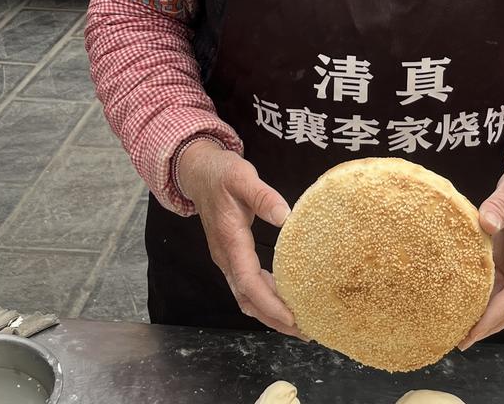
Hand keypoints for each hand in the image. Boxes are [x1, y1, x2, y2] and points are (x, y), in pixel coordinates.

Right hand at [178, 139, 301, 336]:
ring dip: (269, 313)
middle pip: (248, 299)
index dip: (270, 303)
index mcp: (230, 240)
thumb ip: (263, 196)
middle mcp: (226, 257)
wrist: (198, 172)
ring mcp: (227, 259)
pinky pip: (247, 286)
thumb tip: (285, 217)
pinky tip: (283, 299)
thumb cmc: (221, 173)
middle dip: (274, 319)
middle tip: (305, 331)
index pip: (249, 282)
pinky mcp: (231, 256)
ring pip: (246, 297)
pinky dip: (264, 299)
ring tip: (298, 323)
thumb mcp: (242, 176)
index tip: (292, 317)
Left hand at [459, 151, 503, 348]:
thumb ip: (500, 204)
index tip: (473, 331)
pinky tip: (462, 296)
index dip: (494, 316)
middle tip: (459, 339)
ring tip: (458, 326)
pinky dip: (481, 292)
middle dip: (489, 325)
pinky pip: (496, 278)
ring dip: (485, 313)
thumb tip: (485, 223)